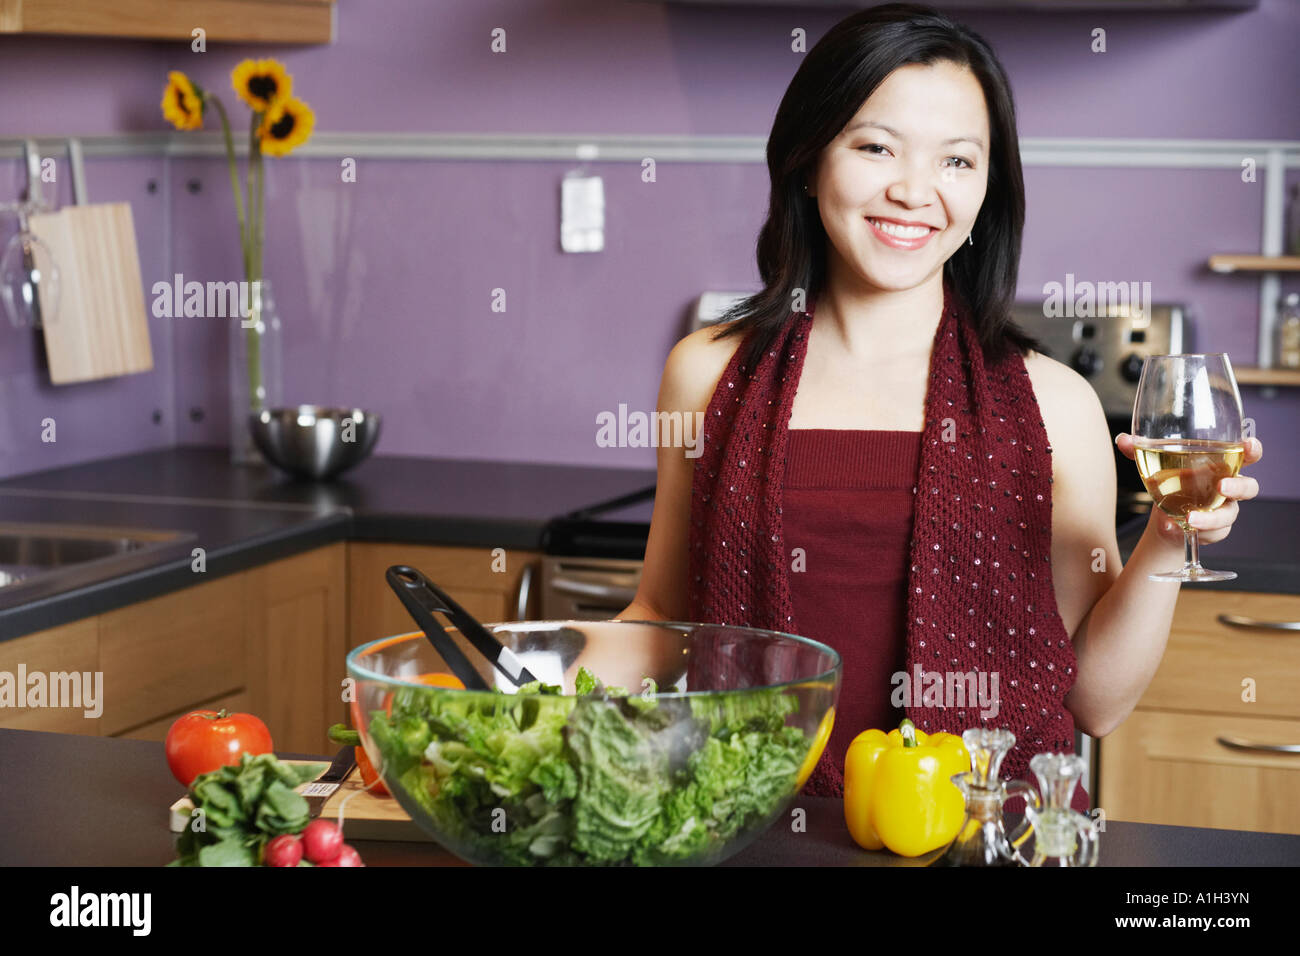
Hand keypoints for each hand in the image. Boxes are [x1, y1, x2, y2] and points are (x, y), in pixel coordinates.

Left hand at [1115, 433, 1262, 544]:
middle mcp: (1227, 488)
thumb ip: (1140, 451)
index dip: (1252, 450)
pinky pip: (1213, 534)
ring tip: (1189, 518)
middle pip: (1249, 487)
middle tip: (1222, 487)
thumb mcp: (1155, 465)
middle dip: (1239, 487)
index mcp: (1220, 465)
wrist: (1164, 517)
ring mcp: (1224, 511)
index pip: (1246, 455)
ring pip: (1229, 515)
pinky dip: (1196, 533)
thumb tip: (1123, 440)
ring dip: (1212, 518)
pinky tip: (1177, 529)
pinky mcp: (1215, 531)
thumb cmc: (1169, 483)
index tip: (1248, 445)